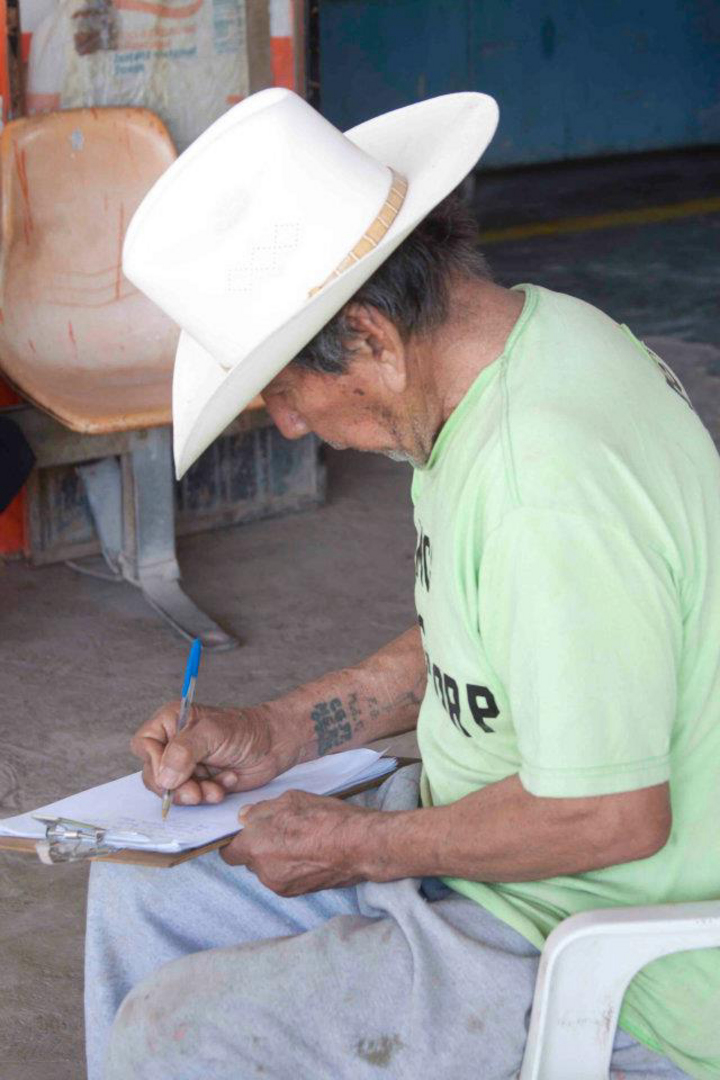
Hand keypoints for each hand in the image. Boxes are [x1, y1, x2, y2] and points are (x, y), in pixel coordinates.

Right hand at [131, 702, 293, 806]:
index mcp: (172, 721)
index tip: (172, 774)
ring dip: (194, 794)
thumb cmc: (246, 730)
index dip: (154, 763)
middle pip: (154, 773)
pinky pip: (191, 798)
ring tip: (216, 789)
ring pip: (172, 790)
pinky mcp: (199, 782)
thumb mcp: (214, 733)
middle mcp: (174, 743)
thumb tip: (163, 777)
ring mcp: (186, 765)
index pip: (144, 744)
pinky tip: (226, 783)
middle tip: (196, 793)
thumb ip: (185, 751)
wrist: (275, 745)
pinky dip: (208, 796)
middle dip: (176, 787)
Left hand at [221, 790, 376, 895]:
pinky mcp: (296, 893)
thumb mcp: (291, 799)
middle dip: (259, 847)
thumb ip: (262, 810)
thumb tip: (246, 817)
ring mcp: (280, 885)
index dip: (237, 840)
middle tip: (280, 830)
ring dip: (275, 858)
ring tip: (300, 842)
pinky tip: (308, 854)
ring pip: (267, 869)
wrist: (360, 846)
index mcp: (256, 845)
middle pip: (250, 860)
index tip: (248, 831)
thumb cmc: (327, 818)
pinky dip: (290, 868)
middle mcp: (263, 870)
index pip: (229, 851)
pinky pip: (283, 878)